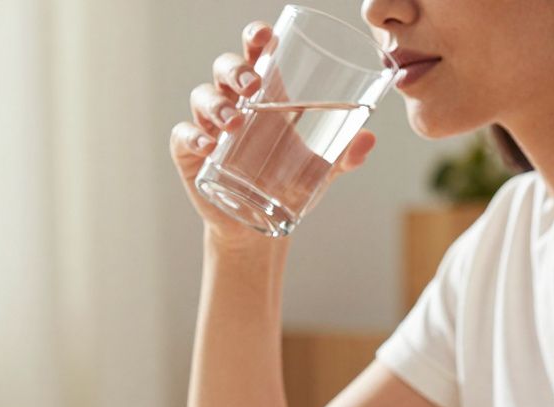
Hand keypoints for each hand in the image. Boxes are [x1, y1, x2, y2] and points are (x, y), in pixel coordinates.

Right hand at [169, 21, 376, 240]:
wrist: (256, 225)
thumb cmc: (286, 184)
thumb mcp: (318, 171)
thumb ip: (344, 156)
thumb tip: (369, 139)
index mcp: (265, 94)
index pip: (256, 53)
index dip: (255, 37)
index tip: (263, 34)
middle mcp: (234, 102)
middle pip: (225, 68)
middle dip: (235, 70)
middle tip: (252, 87)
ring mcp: (209, 126)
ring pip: (202, 96)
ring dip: (216, 104)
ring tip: (234, 123)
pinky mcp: (190, 152)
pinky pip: (184, 135)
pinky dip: (193, 137)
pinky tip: (208, 147)